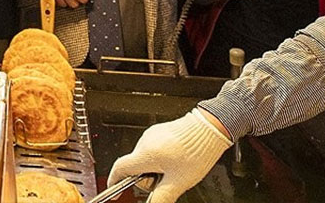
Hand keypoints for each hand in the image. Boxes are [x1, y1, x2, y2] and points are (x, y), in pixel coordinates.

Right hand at [107, 108, 231, 202]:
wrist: (210, 127)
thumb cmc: (196, 151)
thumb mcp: (180, 181)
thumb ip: (163, 196)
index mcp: (145, 155)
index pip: (120, 168)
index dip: (114, 180)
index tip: (114, 189)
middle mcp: (144, 142)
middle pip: (135, 166)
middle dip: (146, 177)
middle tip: (164, 181)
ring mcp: (151, 135)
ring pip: (145, 158)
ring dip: (155, 167)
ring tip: (175, 169)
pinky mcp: (160, 131)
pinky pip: (153, 148)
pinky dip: (160, 158)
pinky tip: (176, 159)